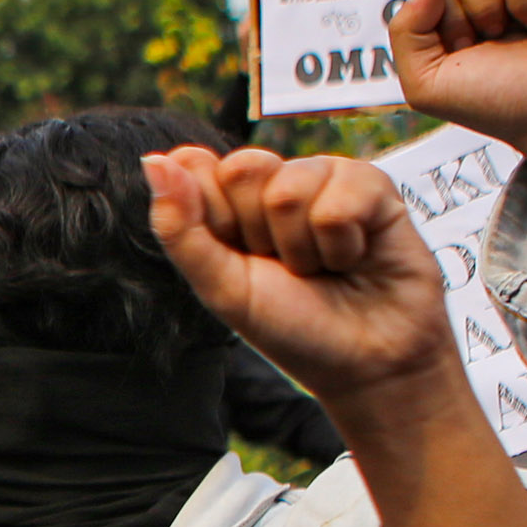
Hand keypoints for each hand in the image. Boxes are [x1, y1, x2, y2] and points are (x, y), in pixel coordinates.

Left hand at [143, 146, 452, 408]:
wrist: (366, 366)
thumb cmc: (294, 328)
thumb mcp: (222, 288)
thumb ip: (181, 227)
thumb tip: (153, 160)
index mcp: (231, 203)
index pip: (197, 169)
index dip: (215, 218)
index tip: (239, 255)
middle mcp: (276, 183)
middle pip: (243, 168)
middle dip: (260, 233)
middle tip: (288, 267)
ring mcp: (326, 179)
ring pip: (291, 187)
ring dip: (305, 247)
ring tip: (325, 267)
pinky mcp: (373, 187)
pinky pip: (344, 194)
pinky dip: (344, 242)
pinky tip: (356, 257)